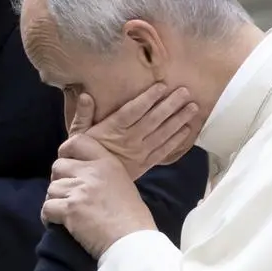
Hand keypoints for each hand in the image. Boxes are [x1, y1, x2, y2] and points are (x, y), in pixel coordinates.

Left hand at [42, 134, 154, 257]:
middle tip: (68, 195)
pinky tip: (58, 224)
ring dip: (55, 201)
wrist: (133, 242)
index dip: (66, 151)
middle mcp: (91, 172)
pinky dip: (48, 217)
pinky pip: (46, 208)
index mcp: (107, 163)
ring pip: (51, 189)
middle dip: (59, 181)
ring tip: (67, 214)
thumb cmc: (133, 219)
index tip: (67, 164)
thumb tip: (82, 177)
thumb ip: (103, 176)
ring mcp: (79, 190)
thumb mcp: (123, 184)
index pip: (77, 141)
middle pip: (58, 166)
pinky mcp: (70, 209)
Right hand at [71, 83, 200, 179]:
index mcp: (113, 129)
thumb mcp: (78, 134)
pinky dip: (176, 140)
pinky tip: (187, 130)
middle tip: (185, 91)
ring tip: (192, 107)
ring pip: (162, 133)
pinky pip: (164, 151)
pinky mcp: (145, 164)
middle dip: (170, 105)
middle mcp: (129, 140)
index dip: (148, 98)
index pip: (133, 110)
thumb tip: (85, 96)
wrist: (90, 184)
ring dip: (178, 120)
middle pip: (153, 119)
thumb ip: (83, 115)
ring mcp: (139, 152)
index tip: (162, 86)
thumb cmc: (84, 155)